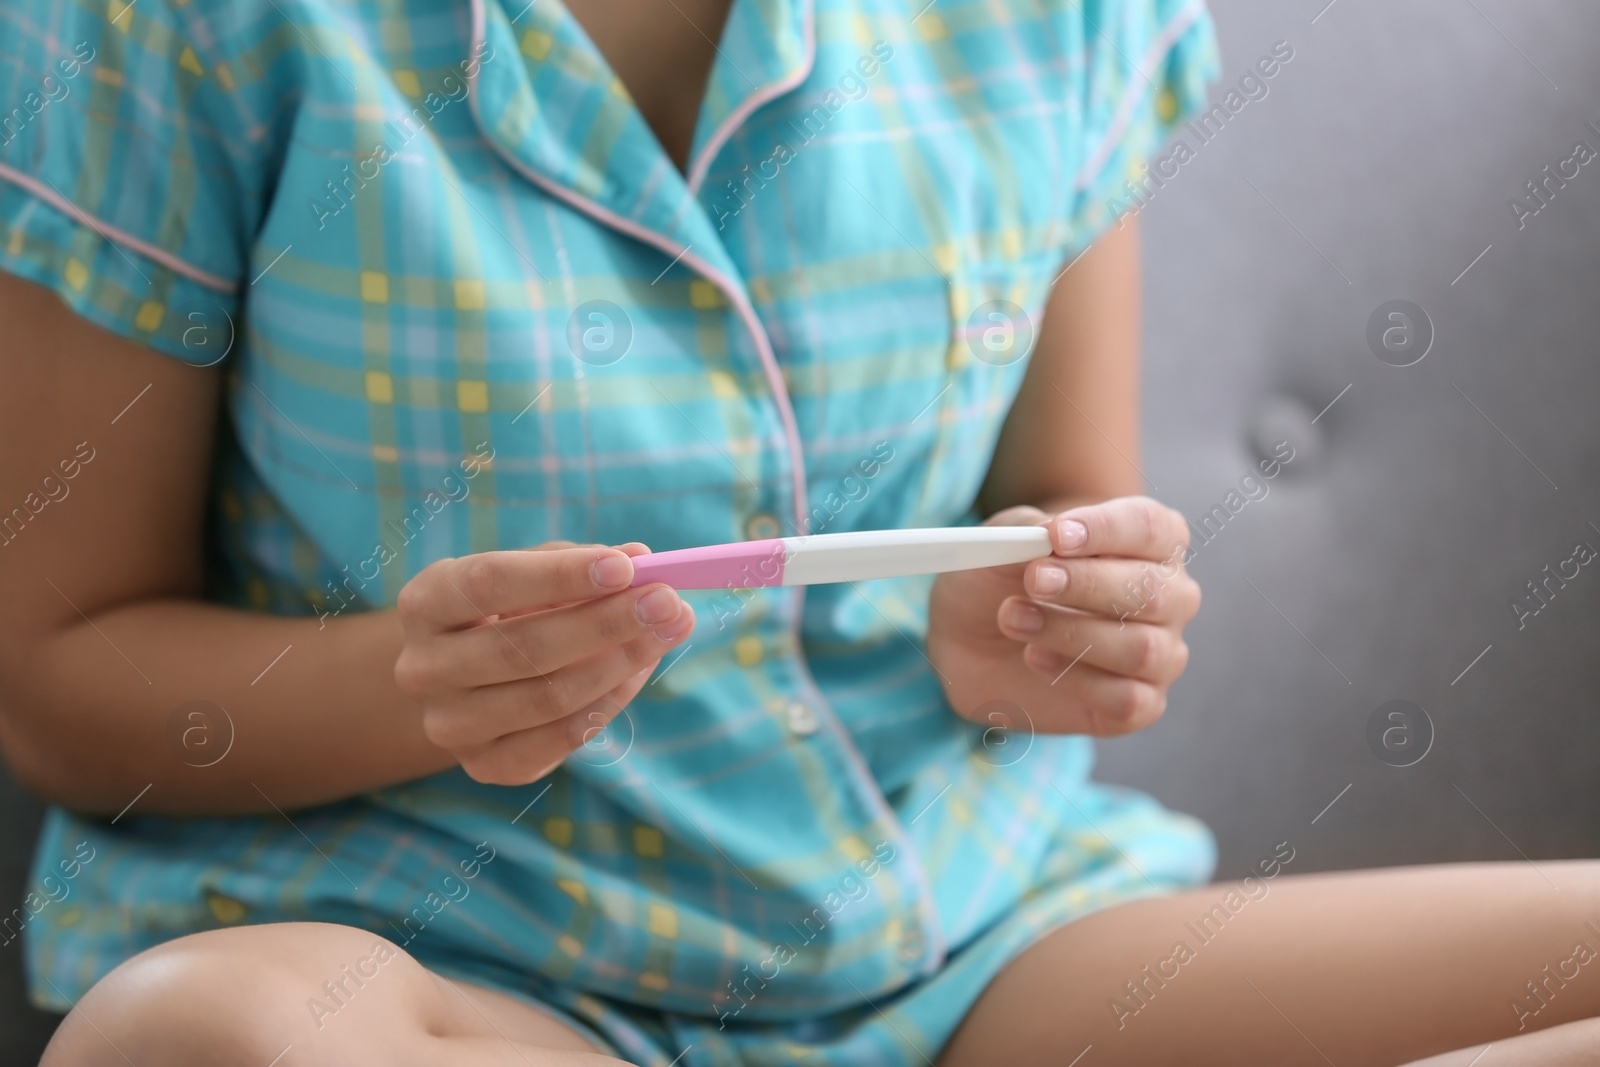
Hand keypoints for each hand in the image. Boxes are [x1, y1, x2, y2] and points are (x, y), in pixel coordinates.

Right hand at [394, 541, 694, 783]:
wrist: (461, 681)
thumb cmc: (504, 609)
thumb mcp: (530, 573)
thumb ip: (579, 563)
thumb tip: (640, 559)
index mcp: (425, 602)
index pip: (489, 584)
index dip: (560, 575)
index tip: (626, 566)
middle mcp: (423, 667)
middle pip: (522, 648)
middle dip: (606, 622)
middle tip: (667, 600)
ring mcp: (449, 724)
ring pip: (547, 697)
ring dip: (620, 662)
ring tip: (669, 630)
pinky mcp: (484, 765)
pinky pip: (560, 738)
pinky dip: (609, 701)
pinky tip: (639, 669)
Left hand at [925, 497, 1197, 736]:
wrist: (973, 638)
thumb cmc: (1003, 577)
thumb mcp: (1005, 541)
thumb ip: (1030, 533)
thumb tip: (1050, 537)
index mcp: (1152, 542)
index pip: (1151, 527)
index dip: (1107, 531)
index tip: (1057, 536)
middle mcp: (1169, 597)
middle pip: (1152, 590)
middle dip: (1088, 584)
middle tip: (1034, 580)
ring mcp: (1161, 653)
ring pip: (1141, 648)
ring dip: (1071, 632)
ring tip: (1015, 618)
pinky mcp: (1140, 705)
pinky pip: (1128, 699)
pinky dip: (1076, 679)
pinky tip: (1035, 657)